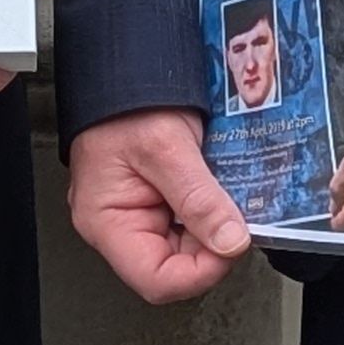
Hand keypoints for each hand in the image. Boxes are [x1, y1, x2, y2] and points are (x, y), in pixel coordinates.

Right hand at [65, 107, 251, 303]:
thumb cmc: (125, 103)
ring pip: (189, 245)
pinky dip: (211, 210)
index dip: (200, 273)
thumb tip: (231, 242)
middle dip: (212, 246)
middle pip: (176, 266)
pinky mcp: (157, 199)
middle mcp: (120, 225)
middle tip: (236, 216)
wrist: (124, 64)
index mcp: (107, 223)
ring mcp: (139, 213)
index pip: (157, 280)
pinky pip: (190, 220)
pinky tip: (222, 190)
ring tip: (228, 196)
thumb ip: (199, 198)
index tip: (231, 244)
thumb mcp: (167, 148)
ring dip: (215, 227)